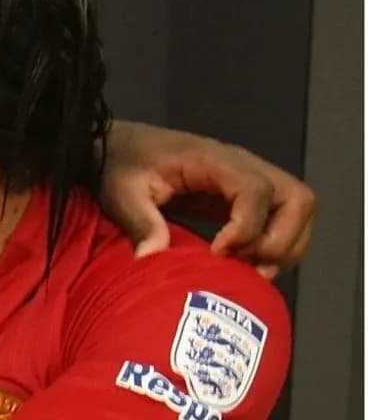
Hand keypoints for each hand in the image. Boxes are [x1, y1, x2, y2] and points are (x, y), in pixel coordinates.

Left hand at [102, 120, 316, 278]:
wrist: (120, 148)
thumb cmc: (121, 165)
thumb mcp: (121, 192)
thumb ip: (140, 222)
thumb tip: (151, 259)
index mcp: (213, 160)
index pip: (256, 189)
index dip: (247, 227)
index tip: (218, 252)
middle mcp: (243, 166)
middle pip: (297, 198)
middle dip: (281, 240)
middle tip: (246, 266)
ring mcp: (250, 180)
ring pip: (299, 209)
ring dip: (286, 245)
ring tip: (251, 271)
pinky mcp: (246, 197)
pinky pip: (284, 219)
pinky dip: (278, 245)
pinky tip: (247, 266)